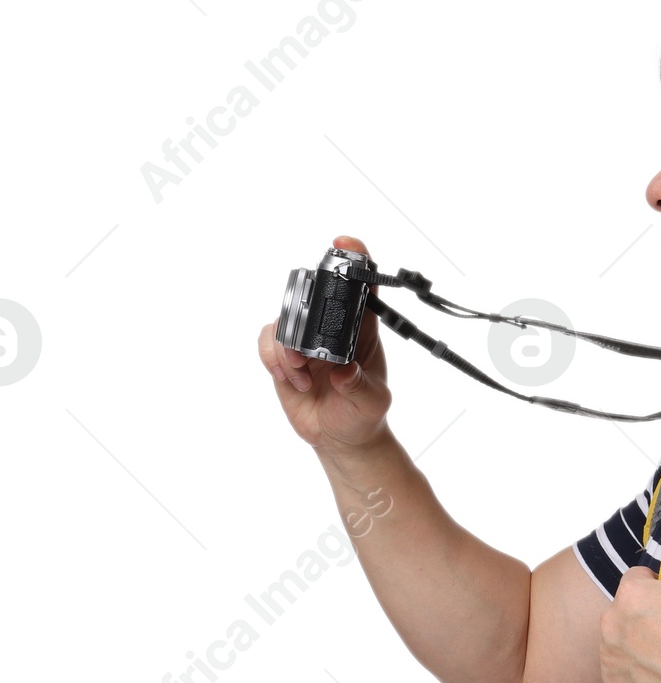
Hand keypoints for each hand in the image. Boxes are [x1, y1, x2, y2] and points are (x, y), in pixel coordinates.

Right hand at [258, 234, 392, 455]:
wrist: (339, 438)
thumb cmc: (362, 416)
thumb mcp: (371, 403)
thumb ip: (360, 387)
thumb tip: (344, 372)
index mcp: (361, 329)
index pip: (361, 285)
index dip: (354, 260)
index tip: (344, 244)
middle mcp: (332, 327)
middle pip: (312, 293)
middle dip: (303, 312)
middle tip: (304, 348)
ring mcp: (306, 338)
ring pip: (285, 319)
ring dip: (287, 347)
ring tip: (301, 375)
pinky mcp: (284, 353)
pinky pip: (267, 340)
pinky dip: (273, 358)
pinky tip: (290, 379)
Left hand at [598, 563, 660, 682]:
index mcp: (631, 593)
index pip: (638, 577)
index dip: (658, 585)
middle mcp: (611, 622)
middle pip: (626, 610)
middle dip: (645, 615)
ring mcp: (610, 656)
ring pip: (621, 640)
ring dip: (638, 643)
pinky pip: (622, 669)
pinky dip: (637, 669)